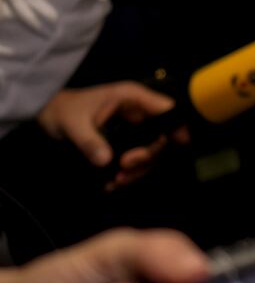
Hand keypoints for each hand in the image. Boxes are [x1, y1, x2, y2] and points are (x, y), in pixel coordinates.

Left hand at [36, 83, 177, 188]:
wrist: (48, 115)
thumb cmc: (63, 111)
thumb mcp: (73, 124)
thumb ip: (89, 141)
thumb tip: (106, 161)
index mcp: (132, 99)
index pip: (166, 108)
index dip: (177, 124)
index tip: (178, 144)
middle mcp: (139, 113)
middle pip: (161, 135)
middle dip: (147, 155)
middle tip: (125, 167)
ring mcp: (134, 129)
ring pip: (150, 151)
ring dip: (138, 169)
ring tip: (117, 181)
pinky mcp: (126, 143)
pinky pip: (136, 160)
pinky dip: (128, 174)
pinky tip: (112, 184)